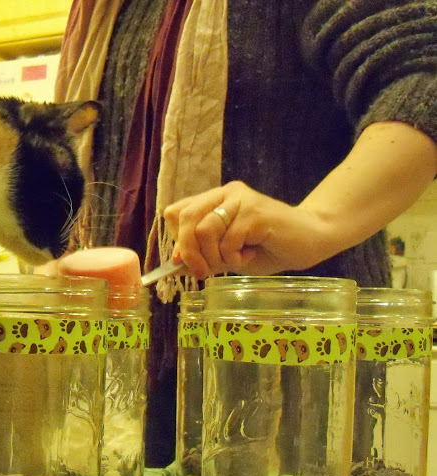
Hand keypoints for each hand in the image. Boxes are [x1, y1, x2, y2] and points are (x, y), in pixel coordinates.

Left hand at [164, 181, 329, 278]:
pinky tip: (250, 255)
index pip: (176, 212)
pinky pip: (228, 239)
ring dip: (214, 256)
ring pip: (204, 229)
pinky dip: (234, 257)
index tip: (185, 262)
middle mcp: (225, 194)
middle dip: (189, 252)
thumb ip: (202, 255)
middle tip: (203, 272)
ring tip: (234, 262)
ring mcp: (241, 200)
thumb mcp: (227, 256)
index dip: (177, 239)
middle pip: (186, 218)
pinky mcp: (255, 212)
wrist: (310, 241)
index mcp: (214, 200)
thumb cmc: (267, 249)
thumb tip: (173, 264)